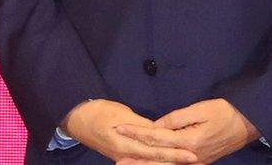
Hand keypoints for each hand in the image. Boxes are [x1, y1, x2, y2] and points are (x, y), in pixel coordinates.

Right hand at [62, 99, 198, 163]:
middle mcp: (128, 156)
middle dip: (175, 161)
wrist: (77, 119)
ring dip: (167, 163)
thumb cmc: (99, 113)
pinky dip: (155, 163)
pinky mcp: (123, 156)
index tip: (192, 153)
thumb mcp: (121, 114)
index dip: (174, 152)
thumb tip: (160, 131)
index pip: (156, 150)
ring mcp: (125, 158)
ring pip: (150, 163)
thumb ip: (141, 125)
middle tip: (194, 160)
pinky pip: (142, 162)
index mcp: (127, 145)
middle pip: (155, 160)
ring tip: (183, 162)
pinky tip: (164, 162)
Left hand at [116, 98, 258, 164]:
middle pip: (158, 158)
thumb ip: (176, 119)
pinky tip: (151, 164)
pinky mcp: (199, 161)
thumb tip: (156, 125)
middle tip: (117, 162)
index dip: (137, 133)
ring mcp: (195, 161)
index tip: (120, 129)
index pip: (156, 137)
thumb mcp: (200, 110)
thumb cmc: (224, 112)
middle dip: (137, 160)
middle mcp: (190, 156)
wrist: (248, 124)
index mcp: (188, 142)